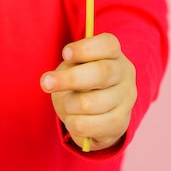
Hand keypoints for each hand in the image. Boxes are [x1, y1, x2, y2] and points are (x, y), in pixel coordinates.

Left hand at [40, 33, 136, 150]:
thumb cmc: (81, 82)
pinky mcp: (120, 124)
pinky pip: (85, 125)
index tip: (65, 54)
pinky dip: (71, 123)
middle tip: (45, 83)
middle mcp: (125, 75)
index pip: (108, 45)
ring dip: (68, 104)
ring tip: (67, 104)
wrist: (96, 113)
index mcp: (114, 55)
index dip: (85, 49)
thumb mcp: (75, 68)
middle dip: (68, 78)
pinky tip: (74, 118)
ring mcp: (126, 100)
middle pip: (101, 73)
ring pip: (88, 103)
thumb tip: (50, 81)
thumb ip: (68, 68)